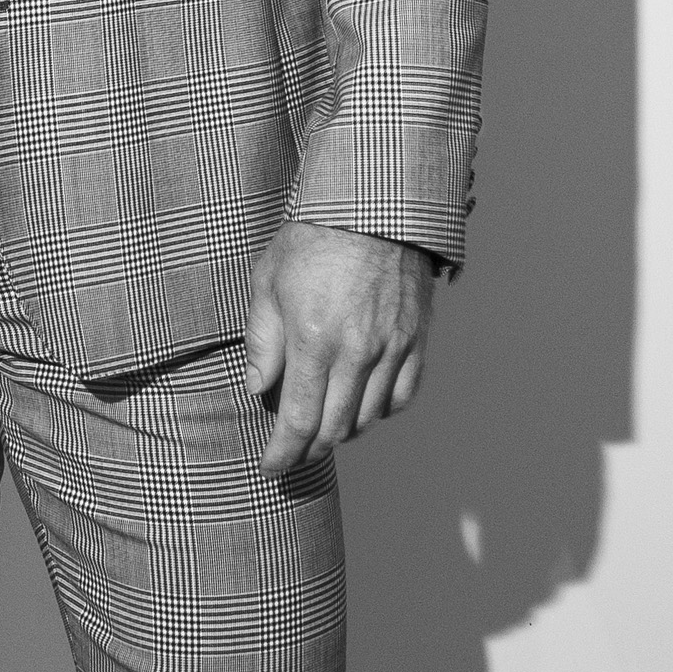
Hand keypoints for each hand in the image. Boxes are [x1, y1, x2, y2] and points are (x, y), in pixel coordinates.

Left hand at [243, 220, 436, 484]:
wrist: (375, 204)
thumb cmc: (312, 238)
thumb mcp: (267, 281)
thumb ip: (261, 341)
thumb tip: (257, 389)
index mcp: (313, 339)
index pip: (298, 421)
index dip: (283, 453)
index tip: (272, 467)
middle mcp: (357, 352)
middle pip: (334, 429)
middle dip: (309, 448)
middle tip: (293, 449)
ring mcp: (392, 348)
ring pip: (369, 418)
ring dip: (343, 430)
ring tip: (323, 423)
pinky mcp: (416, 340)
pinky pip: (402, 396)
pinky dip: (380, 410)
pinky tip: (362, 402)